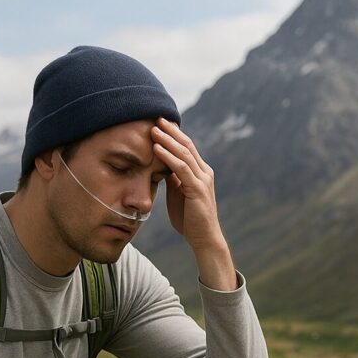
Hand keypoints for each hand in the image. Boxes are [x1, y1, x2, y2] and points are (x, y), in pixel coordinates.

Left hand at [151, 117, 222, 249]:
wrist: (204, 239)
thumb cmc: (190, 220)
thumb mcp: (178, 195)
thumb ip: (173, 180)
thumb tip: (162, 167)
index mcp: (200, 172)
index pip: (187, 147)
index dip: (173, 134)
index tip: (159, 123)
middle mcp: (204, 172)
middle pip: (187, 145)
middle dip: (171, 131)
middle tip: (155, 117)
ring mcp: (202, 180)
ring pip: (184, 153)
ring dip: (167, 140)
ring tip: (153, 129)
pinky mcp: (197, 189)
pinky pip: (181, 168)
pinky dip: (168, 157)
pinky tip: (156, 148)